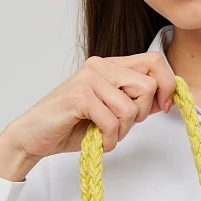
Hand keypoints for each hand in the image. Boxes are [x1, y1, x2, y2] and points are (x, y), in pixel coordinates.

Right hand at [0, 51, 177, 163]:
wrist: (33, 136)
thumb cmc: (71, 125)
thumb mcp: (111, 111)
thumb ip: (134, 101)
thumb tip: (166, 98)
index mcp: (110, 65)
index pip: (155, 61)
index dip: (167, 85)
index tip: (163, 107)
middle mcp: (100, 65)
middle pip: (148, 85)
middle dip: (141, 114)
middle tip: (120, 125)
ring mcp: (89, 79)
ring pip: (130, 108)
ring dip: (121, 131)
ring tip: (103, 133)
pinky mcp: (79, 96)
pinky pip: (112, 122)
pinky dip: (107, 139)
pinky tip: (95, 140)